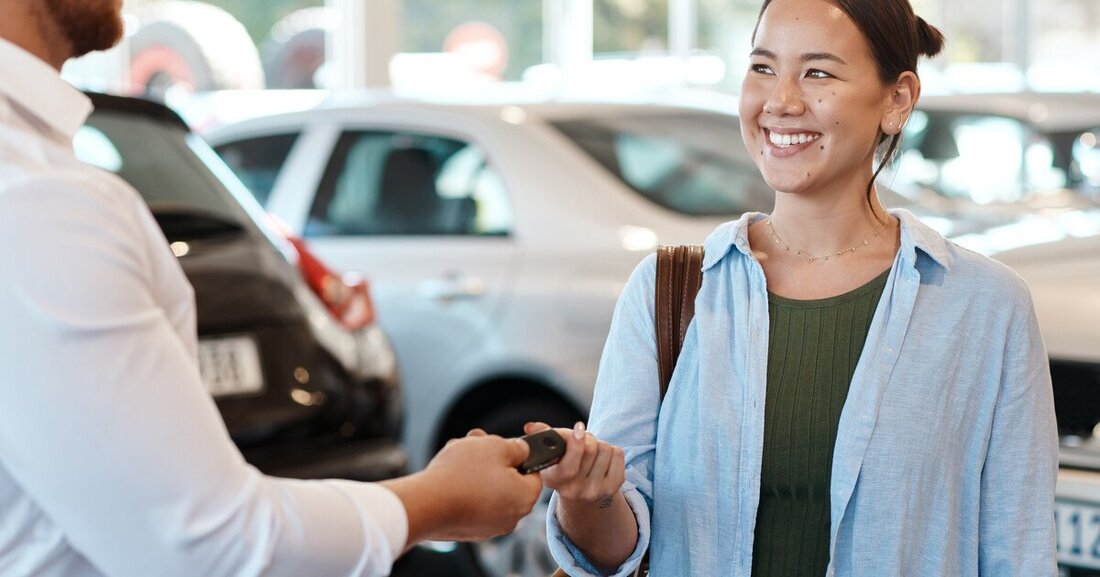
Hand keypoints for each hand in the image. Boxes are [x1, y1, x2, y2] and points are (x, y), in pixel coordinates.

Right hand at [401, 429, 542, 541]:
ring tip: (457, 455)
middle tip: (476, 444)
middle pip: (507, 481)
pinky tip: (449, 474)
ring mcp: (488, 527)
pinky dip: (463, 488)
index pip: (533, 474)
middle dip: (491, 460)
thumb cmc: (463, 473)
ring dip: (475, 470)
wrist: (426, 503)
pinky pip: (471, 504)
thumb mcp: (496, 446)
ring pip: (487, 490)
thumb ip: (516, 447)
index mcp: (525, 498)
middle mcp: (511, 518)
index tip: (502, 446)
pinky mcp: (466, 531)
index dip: (518, 456)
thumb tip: (521, 451)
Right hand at [524, 421, 624, 506]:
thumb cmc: (564, 465)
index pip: (569, 465)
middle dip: (588, 438)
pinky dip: (613, 451)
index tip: (578, 428)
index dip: (575, 443)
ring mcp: (594, 492)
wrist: (581, 494)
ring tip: (592, 452)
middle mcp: (574, 491)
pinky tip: (603, 458)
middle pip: (590, 448)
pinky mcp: (612, 488)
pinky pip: (618, 454)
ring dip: (600, 444)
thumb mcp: (551, 453)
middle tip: (583, 440)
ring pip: (605, 449)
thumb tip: (531, 426)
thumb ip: (542, 437)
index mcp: (554, 480)